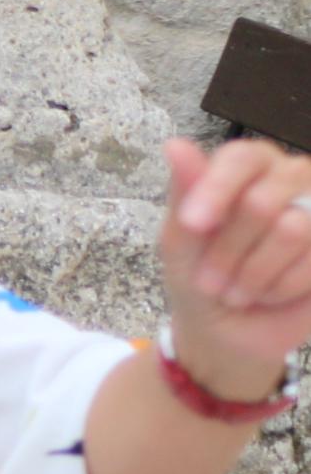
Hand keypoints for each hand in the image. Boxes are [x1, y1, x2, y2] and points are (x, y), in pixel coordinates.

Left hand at [158, 135, 310, 395]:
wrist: (227, 329)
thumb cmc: (200, 274)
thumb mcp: (180, 241)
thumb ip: (184, 194)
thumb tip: (175, 144)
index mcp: (250, 166)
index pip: (242, 157)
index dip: (217, 190)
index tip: (192, 224)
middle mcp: (293, 179)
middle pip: (264, 201)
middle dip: (228, 250)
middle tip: (208, 282)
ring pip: (292, 230)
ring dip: (253, 274)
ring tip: (237, 291)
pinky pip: (310, 263)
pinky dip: (279, 288)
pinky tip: (269, 295)